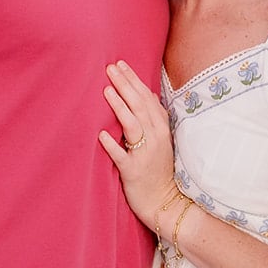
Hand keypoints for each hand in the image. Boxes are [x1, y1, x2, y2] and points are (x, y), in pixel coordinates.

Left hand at [97, 60, 177, 231]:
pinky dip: (112, 145)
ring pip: (133, 126)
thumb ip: (155, 118)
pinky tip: (100, 135)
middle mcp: (156, 139)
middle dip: (125, 85)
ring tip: (106, 90)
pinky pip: (122, 156)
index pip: (147, 99)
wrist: (166, 203)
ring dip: (119, 107)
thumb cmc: (160, 171)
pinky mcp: (134, 172)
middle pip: (139, 106)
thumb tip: (148, 94)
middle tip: (110, 68)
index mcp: (161, 130)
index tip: (121, 64)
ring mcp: (146, 155)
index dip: (134, 80)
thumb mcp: (162, 141)